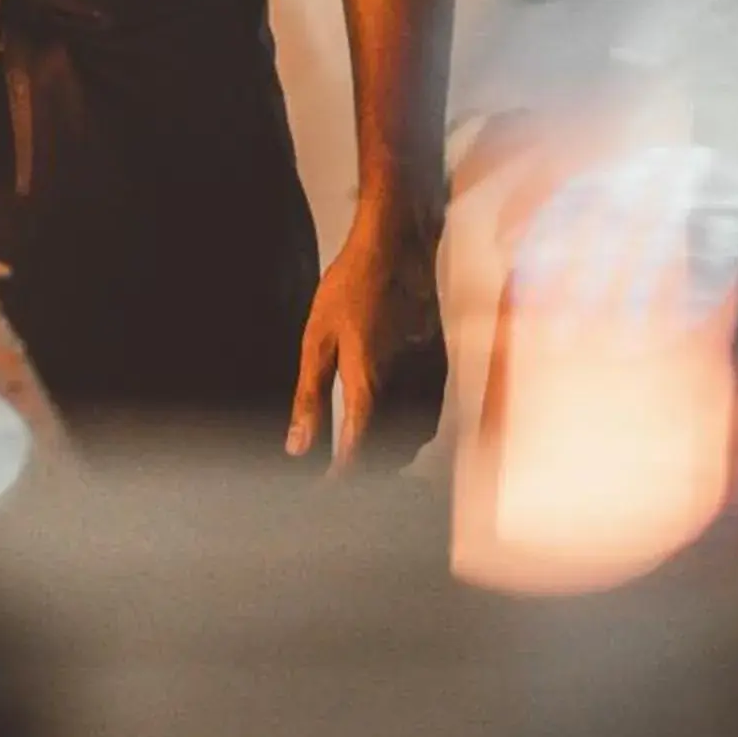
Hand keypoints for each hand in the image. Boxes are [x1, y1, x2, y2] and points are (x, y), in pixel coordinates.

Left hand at [286, 199, 440, 467]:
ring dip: (390, 454)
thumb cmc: (351, 287)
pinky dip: (410, 432)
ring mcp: (429, 378)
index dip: (340, 477)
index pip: (358, 452)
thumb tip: (298, 445)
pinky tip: (389, 426)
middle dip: (367, 470)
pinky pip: (429, 417)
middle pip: (392, 454)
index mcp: (370, 384)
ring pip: (415, 440)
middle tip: (337, 472)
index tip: (322, 488)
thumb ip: (309, 396)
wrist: (395, 248)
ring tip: (360, 455)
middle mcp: (406, 388)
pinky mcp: (439, 366)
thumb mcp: (316, 339)